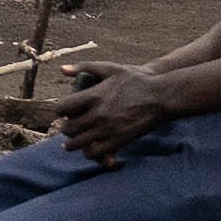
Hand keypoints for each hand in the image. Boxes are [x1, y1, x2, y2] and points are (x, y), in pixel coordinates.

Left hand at [67, 64, 182, 163]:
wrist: (161, 96)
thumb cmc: (137, 80)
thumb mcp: (111, 68)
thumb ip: (85, 67)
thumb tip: (62, 69)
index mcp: (93, 96)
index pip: (63, 108)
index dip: (60, 112)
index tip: (63, 113)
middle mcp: (98, 114)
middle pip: (69, 128)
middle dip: (66, 129)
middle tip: (69, 129)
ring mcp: (108, 129)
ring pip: (79, 143)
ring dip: (73, 144)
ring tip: (73, 143)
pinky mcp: (119, 140)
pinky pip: (96, 153)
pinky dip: (90, 153)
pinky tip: (90, 149)